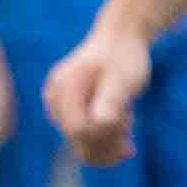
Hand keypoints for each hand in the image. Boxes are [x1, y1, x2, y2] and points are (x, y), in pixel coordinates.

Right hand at [44, 23, 151, 167]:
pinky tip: (122, 123)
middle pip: (79, 141)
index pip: (79, 129)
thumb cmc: (124, 57)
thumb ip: (111, 99)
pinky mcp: (68, 115)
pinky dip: (106, 140)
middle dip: (109, 141)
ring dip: (109, 142)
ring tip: (127, 118)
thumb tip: (102, 123)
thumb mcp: (123, 77)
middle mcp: (55, 100)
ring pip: (82, 146)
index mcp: (64, 89)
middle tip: (131, 123)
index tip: (128, 123)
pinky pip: (84, 140)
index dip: (106, 134)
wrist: (120, 41)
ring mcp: (59, 109)